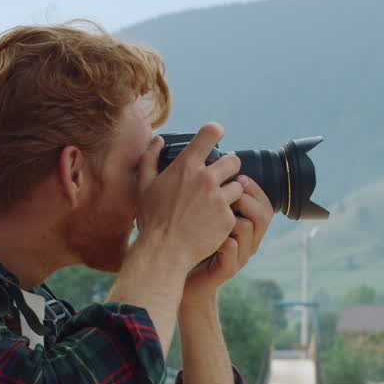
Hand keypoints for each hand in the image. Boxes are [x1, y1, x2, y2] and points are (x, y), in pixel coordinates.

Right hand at [133, 123, 244, 272]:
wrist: (164, 252)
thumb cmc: (152, 219)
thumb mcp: (144, 186)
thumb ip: (150, 158)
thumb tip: (159, 140)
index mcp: (186, 166)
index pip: (210, 133)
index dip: (216, 132)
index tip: (217, 135)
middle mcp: (206, 179)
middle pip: (234, 161)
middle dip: (229, 168)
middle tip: (220, 179)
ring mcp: (219, 199)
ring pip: (238, 186)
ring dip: (231, 193)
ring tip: (217, 204)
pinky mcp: (228, 218)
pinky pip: (235, 210)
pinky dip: (228, 215)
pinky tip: (214, 223)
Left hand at [182, 173, 274, 303]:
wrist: (182, 277)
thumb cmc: (193, 243)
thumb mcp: (208, 219)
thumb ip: (217, 200)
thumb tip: (216, 168)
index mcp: (247, 228)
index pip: (265, 204)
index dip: (255, 188)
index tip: (238, 177)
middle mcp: (248, 242)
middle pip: (264, 215)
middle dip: (247, 199)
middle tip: (230, 194)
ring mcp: (239, 256)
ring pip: (248, 229)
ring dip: (233, 217)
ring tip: (216, 214)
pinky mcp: (227, 269)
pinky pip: (232, 250)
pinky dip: (222, 240)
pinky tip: (207, 235)